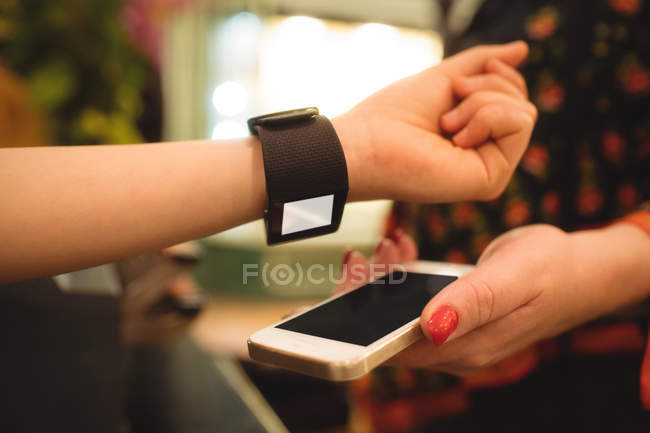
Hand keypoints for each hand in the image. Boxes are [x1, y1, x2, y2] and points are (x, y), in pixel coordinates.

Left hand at [333, 41, 536, 202]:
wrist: (368, 142)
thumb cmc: (396, 113)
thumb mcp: (447, 77)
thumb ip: (483, 63)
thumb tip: (522, 49)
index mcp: (476, 133)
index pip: (514, 94)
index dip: (493, 73)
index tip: (456, 84)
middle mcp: (486, 153)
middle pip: (522, 101)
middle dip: (485, 87)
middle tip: (446, 108)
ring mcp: (490, 169)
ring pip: (524, 112)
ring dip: (481, 103)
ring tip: (445, 124)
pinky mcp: (492, 180)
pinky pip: (519, 124)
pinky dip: (486, 116)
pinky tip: (455, 137)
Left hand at [337, 224, 649, 375]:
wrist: (578, 269)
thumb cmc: (552, 269)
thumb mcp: (515, 278)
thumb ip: (475, 303)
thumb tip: (430, 327)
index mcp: (464, 348)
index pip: (394, 346)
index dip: (362, 319)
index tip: (353, 279)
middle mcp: (453, 348)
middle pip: (387, 332)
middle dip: (366, 292)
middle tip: (366, 253)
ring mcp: (452, 334)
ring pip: (395, 315)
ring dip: (383, 278)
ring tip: (390, 242)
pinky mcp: (452, 317)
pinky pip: (411, 302)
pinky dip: (400, 274)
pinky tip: (401, 248)